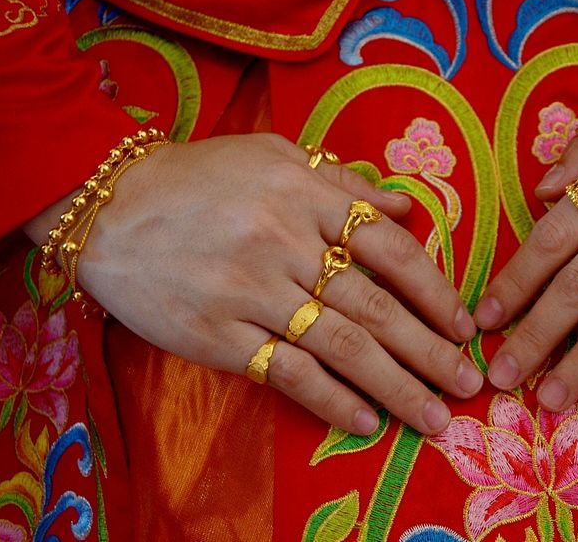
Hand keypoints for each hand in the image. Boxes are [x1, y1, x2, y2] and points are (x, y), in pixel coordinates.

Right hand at [25, 133, 482, 434]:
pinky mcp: (218, 336)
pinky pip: (285, 373)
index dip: (434, 291)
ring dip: (396, 386)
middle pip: (375, 307)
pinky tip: (365, 421)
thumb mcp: (274, 155)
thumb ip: (344, 181)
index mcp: (307, 196)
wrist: (107, 206)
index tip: (463, 325)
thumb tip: (408, 209)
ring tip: (434, 415)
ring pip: (341, 347)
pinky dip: (330, 400)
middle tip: (469, 382)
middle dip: (430, 351)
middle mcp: (286, 244)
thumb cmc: (199, 177)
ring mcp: (251, 293)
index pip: (391, 249)